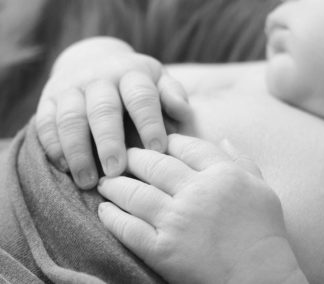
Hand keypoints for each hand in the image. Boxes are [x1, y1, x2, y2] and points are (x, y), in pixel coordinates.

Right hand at [36, 37, 190, 188]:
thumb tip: (183, 112)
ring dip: (78, 152)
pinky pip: (46, 123)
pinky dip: (53, 146)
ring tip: (88, 182)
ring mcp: (70, 87)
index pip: (141, 97)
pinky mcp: (48, 99)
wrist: (94, 61)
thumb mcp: (158, 80)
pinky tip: (65, 169)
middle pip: (102, 109)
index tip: (157, 152)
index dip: (149, 124)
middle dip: (109, 142)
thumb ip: (172, 95)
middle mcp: (99, 77)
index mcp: (131, 73)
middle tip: (116, 172)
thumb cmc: (135, 83)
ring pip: (70, 119)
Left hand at [98, 134, 305, 283]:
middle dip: (134, 157)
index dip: (168, 142)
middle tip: (122, 157)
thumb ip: (241, 160)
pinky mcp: (162, 249)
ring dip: (115, 185)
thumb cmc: (264, 232)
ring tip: (105, 182)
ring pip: (135, 193)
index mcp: (221, 174)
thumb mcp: (262, 188)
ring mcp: (177, 220)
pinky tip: (104, 211)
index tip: (159, 143)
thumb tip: (223, 138)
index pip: (186, 147)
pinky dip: (112, 218)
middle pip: (154, 165)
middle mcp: (196, 192)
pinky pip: (129, 228)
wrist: (259, 277)